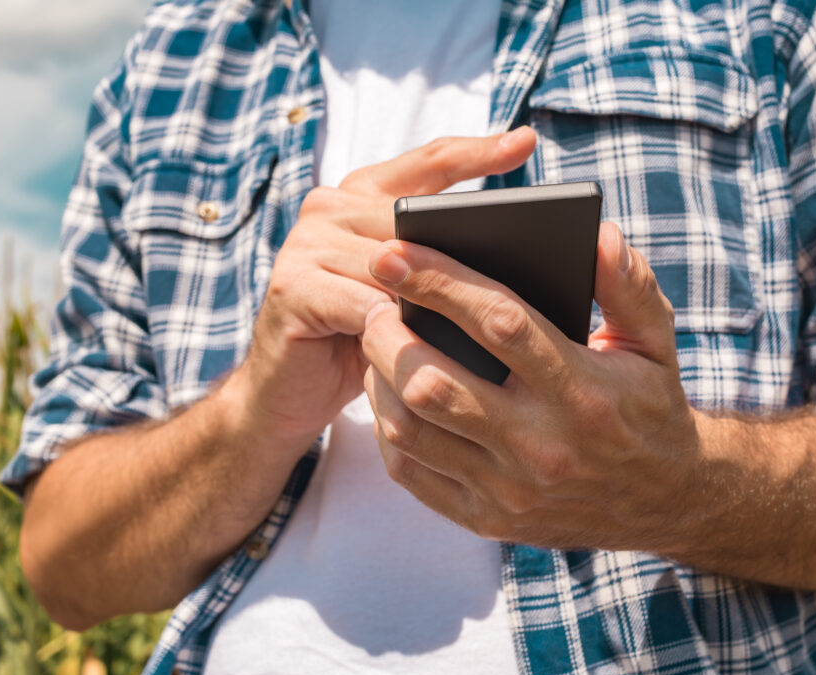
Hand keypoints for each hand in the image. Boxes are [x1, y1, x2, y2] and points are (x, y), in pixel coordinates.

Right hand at [232, 128, 537, 449]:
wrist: (286, 394)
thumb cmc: (358, 341)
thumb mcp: (404, 296)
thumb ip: (436, 267)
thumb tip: (514, 267)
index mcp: (362, 195)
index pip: (429, 162)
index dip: (478, 151)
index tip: (526, 141)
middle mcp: (330, 207)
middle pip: (413, 216)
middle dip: (466, 243)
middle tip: (529, 261)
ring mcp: (306, 242)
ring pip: (392, 261)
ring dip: (434, 293)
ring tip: (488, 318)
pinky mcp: (291, 285)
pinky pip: (360, 302)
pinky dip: (395, 327)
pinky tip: (427, 348)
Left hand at [360, 222, 701, 551]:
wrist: (665, 501)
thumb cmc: (649, 405)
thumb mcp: (655, 341)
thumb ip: (628, 284)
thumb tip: (598, 235)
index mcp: (583, 390)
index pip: (499, 323)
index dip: (439, 281)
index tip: (393, 251)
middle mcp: (543, 445)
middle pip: (434, 381)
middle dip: (387, 333)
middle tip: (374, 301)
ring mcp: (510, 489)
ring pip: (410, 430)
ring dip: (378, 378)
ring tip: (377, 342)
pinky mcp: (487, 519)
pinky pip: (411, 472)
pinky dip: (387, 428)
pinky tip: (389, 393)